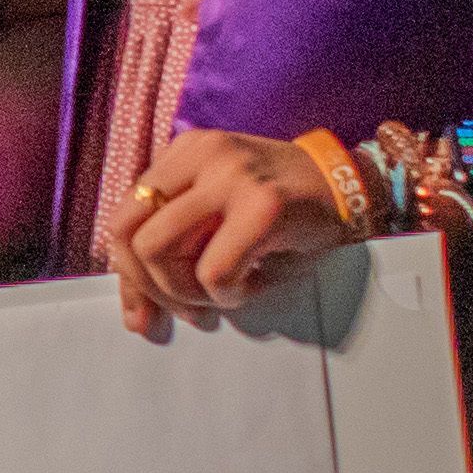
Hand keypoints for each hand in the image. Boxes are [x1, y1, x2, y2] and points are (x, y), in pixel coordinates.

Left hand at [101, 127, 353, 333]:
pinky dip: (224, 294)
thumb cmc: (284, 214)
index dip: (126, 274)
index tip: (143, 313)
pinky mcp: (261, 204)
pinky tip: (249, 286)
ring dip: (184, 291)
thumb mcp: (218, 222)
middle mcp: (200, 155)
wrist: (351, 189)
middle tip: (189, 307)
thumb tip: (135, 319)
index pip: (121, 217)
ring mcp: (229, 175)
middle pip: (127, 233)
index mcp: (183, 154)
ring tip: (218, 294)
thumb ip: (173, 254)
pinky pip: (212, 269)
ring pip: (157, 249)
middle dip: (150, 286)